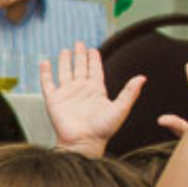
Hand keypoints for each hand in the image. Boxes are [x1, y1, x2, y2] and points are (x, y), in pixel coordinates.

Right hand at [40, 42, 142, 157]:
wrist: (83, 143)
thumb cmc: (103, 130)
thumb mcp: (120, 109)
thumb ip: (130, 93)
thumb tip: (142, 78)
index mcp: (96, 91)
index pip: (95, 70)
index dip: (94, 60)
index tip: (93, 49)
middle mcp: (81, 91)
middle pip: (80, 68)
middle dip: (80, 56)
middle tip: (79, 43)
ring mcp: (67, 95)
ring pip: (64, 73)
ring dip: (65, 61)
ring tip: (65, 50)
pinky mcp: (54, 100)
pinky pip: (47, 84)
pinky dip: (45, 73)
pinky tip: (45, 63)